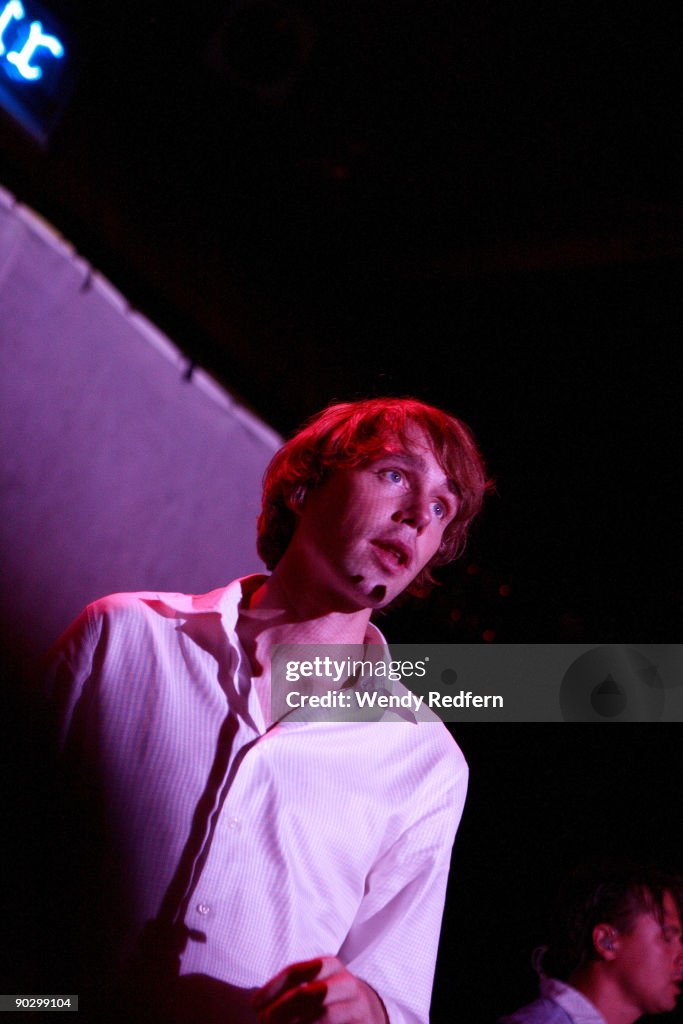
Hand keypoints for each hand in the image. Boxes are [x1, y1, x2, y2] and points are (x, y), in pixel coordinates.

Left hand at [252, 956, 388, 1023]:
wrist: (367, 1014)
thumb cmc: (329, 999)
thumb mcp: (313, 985)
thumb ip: (290, 990)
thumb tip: (257, 1005)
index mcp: (330, 965)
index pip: (297, 971)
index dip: (272, 988)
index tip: (254, 1005)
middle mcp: (346, 983)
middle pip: (311, 992)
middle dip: (283, 1009)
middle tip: (264, 1022)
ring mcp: (357, 1006)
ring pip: (323, 1015)